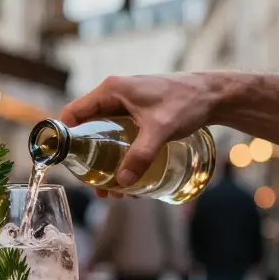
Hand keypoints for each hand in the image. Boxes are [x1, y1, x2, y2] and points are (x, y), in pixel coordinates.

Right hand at [61, 73, 219, 195]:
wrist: (214, 95)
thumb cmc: (187, 102)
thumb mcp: (160, 129)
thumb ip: (141, 155)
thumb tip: (123, 182)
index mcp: (111, 90)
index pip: (74, 113)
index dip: (64, 137)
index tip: (68, 163)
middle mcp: (114, 95)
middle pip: (87, 129)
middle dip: (89, 159)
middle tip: (95, 185)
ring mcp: (126, 104)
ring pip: (104, 135)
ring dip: (105, 161)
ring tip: (113, 189)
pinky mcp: (137, 113)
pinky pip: (119, 135)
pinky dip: (119, 154)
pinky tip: (129, 175)